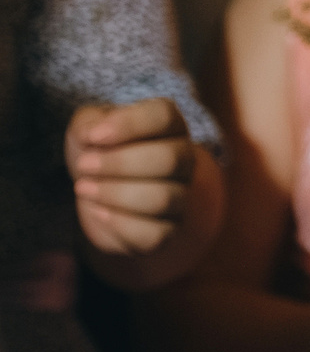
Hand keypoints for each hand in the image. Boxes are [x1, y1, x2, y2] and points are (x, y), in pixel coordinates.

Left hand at [66, 98, 197, 259]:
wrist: (97, 188)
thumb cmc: (98, 150)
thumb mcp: (87, 128)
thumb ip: (89, 123)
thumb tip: (94, 134)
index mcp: (169, 125)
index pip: (164, 117)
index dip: (128, 125)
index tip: (92, 136)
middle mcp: (184, 159)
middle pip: (169, 159)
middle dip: (119, 164)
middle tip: (83, 166)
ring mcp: (180, 198)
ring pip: (162, 198)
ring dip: (114, 194)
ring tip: (84, 189)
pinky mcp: (167, 232)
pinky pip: (154, 234)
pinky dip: (119, 224)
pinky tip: (97, 212)